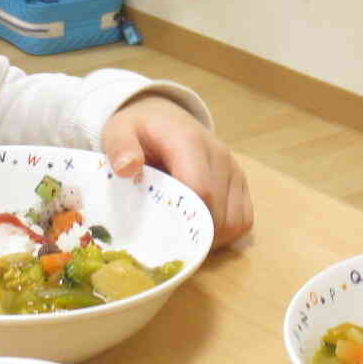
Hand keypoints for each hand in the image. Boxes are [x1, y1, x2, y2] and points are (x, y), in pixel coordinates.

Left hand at [100, 94, 251, 248]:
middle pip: (218, 212)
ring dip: (210, 237)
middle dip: (192, 235)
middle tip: (165, 246)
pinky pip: (243, 219)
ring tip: (182, 239)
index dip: (184, 221)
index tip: (160, 238)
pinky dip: (224, 233)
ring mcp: (233, 169)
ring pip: (234, 221)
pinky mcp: (240, 181)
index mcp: (190, 142)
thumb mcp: (119, 131)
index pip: (201, 191)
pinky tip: (198, 230)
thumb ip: (120, 147)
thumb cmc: (140, 130)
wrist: (163, 117)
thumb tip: (127, 168)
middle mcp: (219, 155)